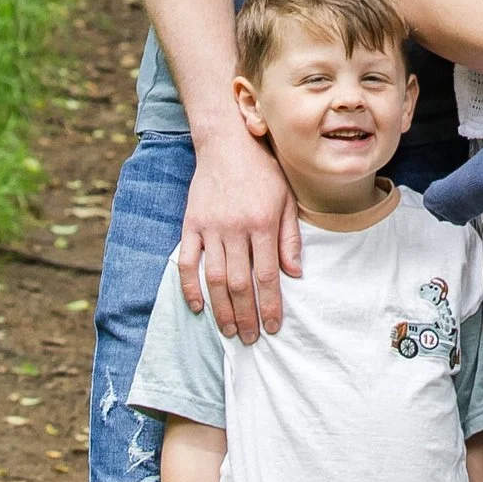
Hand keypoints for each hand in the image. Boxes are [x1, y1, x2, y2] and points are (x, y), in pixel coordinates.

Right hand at [180, 132, 300, 342]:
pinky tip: (197, 306)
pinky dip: (189, 286)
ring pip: (213, 278)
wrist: (226, 142)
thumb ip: (290, 237)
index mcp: (262, 223)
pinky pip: (187, 261)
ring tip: (229, 330)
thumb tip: (295, 274)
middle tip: (250, 338)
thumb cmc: (263, 171)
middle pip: (239, 283)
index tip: (273, 327)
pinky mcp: (191, 224)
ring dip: (221, 309)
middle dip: (246, 315)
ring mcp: (210, 227)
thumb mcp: (287, 198)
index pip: (267, 275)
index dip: (270, 305)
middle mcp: (235, 228)